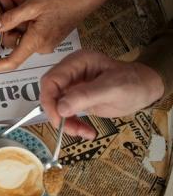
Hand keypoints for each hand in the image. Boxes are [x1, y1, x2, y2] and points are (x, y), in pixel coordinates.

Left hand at [0, 0, 147, 72]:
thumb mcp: (34, 5)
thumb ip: (11, 17)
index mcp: (36, 43)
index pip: (13, 61)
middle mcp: (41, 46)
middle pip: (14, 40)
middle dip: (5, 21)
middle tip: (0, 0)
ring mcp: (46, 40)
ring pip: (20, 31)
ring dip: (13, 16)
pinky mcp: (49, 34)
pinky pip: (30, 28)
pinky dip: (23, 17)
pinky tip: (19, 1)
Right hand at [40, 50, 163, 139]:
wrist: (146, 89)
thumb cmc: (133, 83)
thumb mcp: (112, 89)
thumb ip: (85, 96)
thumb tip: (60, 108)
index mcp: (76, 63)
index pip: (51, 80)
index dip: (49, 100)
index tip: (58, 119)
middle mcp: (70, 73)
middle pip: (50, 94)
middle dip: (56, 114)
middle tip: (68, 129)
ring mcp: (72, 86)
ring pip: (56, 107)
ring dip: (65, 123)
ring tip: (82, 133)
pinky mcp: (76, 99)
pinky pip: (65, 113)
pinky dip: (72, 125)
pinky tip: (87, 132)